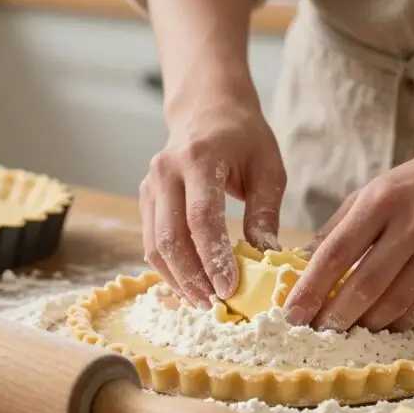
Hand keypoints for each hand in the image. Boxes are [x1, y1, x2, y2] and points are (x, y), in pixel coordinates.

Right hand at [141, 99, 285, 308]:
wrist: (206, 107)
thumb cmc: (244, 137)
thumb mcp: (268, 168)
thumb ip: (264, 213)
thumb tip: (266, 259)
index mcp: (200, 159)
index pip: (201, 218)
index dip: (213, 258)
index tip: (229, 288)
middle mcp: (167, 171)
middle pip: (170, 236)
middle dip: (191, 277)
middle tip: (214, 305)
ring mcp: (150, 184)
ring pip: (154, 244)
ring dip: (176, 278)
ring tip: (201, 302)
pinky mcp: (145, 197)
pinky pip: (150, 240)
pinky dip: (167, 267)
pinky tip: (188, 285)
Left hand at [283, 143, 413, 331]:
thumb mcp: (371, 193)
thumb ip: (337, 228)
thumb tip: (301, 265)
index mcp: (380, 201)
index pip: (336, 252)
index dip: (311, 288)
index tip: (292, 314)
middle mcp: (412, 223)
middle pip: (365, 283)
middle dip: (336, 315)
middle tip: (317, 332)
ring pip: (395, 301)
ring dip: (367, 323)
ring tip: (348, 332)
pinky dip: (399, 322)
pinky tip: (384, 326)